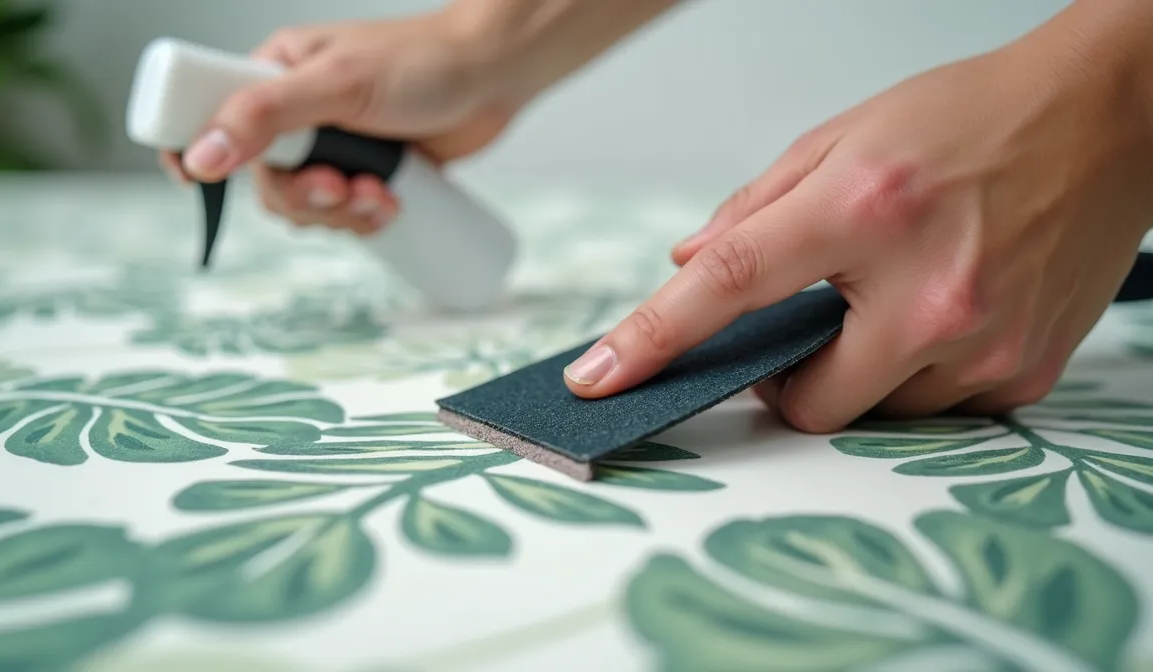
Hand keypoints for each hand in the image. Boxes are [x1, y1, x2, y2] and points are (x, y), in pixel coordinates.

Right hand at [162, 10, 524, 235]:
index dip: (201, 156)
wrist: (495, 75)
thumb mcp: (337, 84)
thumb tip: (203, 154)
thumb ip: (266, 114)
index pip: (209, 118)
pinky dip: (362, 220)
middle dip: (304, 198)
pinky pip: (342, 215)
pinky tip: (390, 207)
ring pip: (304, 205)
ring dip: (339, 214)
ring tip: (379, 195)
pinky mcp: (366, 171)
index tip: (198, 182)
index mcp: (272, 74)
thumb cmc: (423, 61)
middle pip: (263, 182)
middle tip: (342, 187)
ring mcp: (331, 145)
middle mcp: (295, 112)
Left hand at [563, 4, 1152, 431]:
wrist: (1112, 117)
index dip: (651, 338)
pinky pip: (934, 410)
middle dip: (787, 375)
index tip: (597, 378)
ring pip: (871, 411)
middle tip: (811, 320)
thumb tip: (687, 265)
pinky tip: (944, 309)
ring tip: (897, 296)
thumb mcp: (844, 136)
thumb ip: (755, 206)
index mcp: (864, 209)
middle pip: (804, 398)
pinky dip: (916, 373)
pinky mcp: (1025, 370)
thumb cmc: (972, 118)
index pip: (729, 283)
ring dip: (858, 370)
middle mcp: (928, 286)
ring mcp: (984, 339)